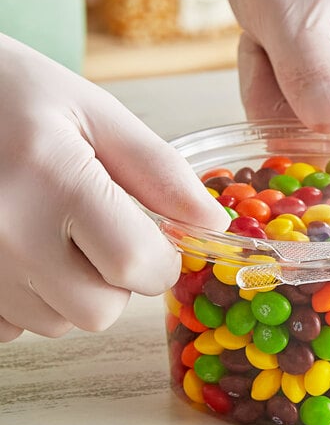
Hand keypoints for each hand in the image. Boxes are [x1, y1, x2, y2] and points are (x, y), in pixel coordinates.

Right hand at [0, 35, 229, 340]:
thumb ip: (160, 172)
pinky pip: (14, 327)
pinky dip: (31, 300)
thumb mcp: (96, 114)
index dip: (161, 262)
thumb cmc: (18, 97)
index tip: (157, 243)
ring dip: (75, 291)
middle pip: (99, 310)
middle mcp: (6, 234)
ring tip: (54, 236)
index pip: (135, 265)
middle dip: (119, 282)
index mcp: (53, 180)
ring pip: (59, 323)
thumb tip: (213, 224)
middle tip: (102, 237)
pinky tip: (21, 253)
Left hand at [223, 0, 329, 133]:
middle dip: (289, 111)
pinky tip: (282, 59)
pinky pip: (316, 123)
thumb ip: (307, 70)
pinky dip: (283, 100)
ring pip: (322, 134)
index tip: (278, 120)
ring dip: (279, 101)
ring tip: (274, 48)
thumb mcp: (285, 9)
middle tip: (268, 56)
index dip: (327, 147)